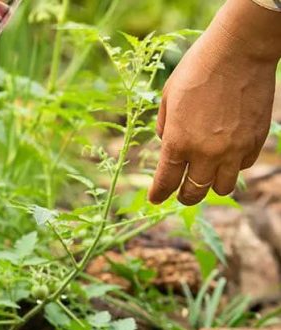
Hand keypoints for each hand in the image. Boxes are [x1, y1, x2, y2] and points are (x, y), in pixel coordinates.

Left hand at [149, 0, 280, 205]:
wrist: (240, 50)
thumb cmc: (198, 69)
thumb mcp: (168, 97)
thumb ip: (164, 127)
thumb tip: (165, 143)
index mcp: (178, 143)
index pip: (166, 182)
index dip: (158, 194)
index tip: (155, 199)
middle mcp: (205, 153)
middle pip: (193, 194)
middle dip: (185, 196)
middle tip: (182, 193)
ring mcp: (232, 150)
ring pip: (221, 188)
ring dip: (211, 185)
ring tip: (207, 175)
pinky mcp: (254, 142)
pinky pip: (242, 167)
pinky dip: (233, 165)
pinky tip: (228, 153)